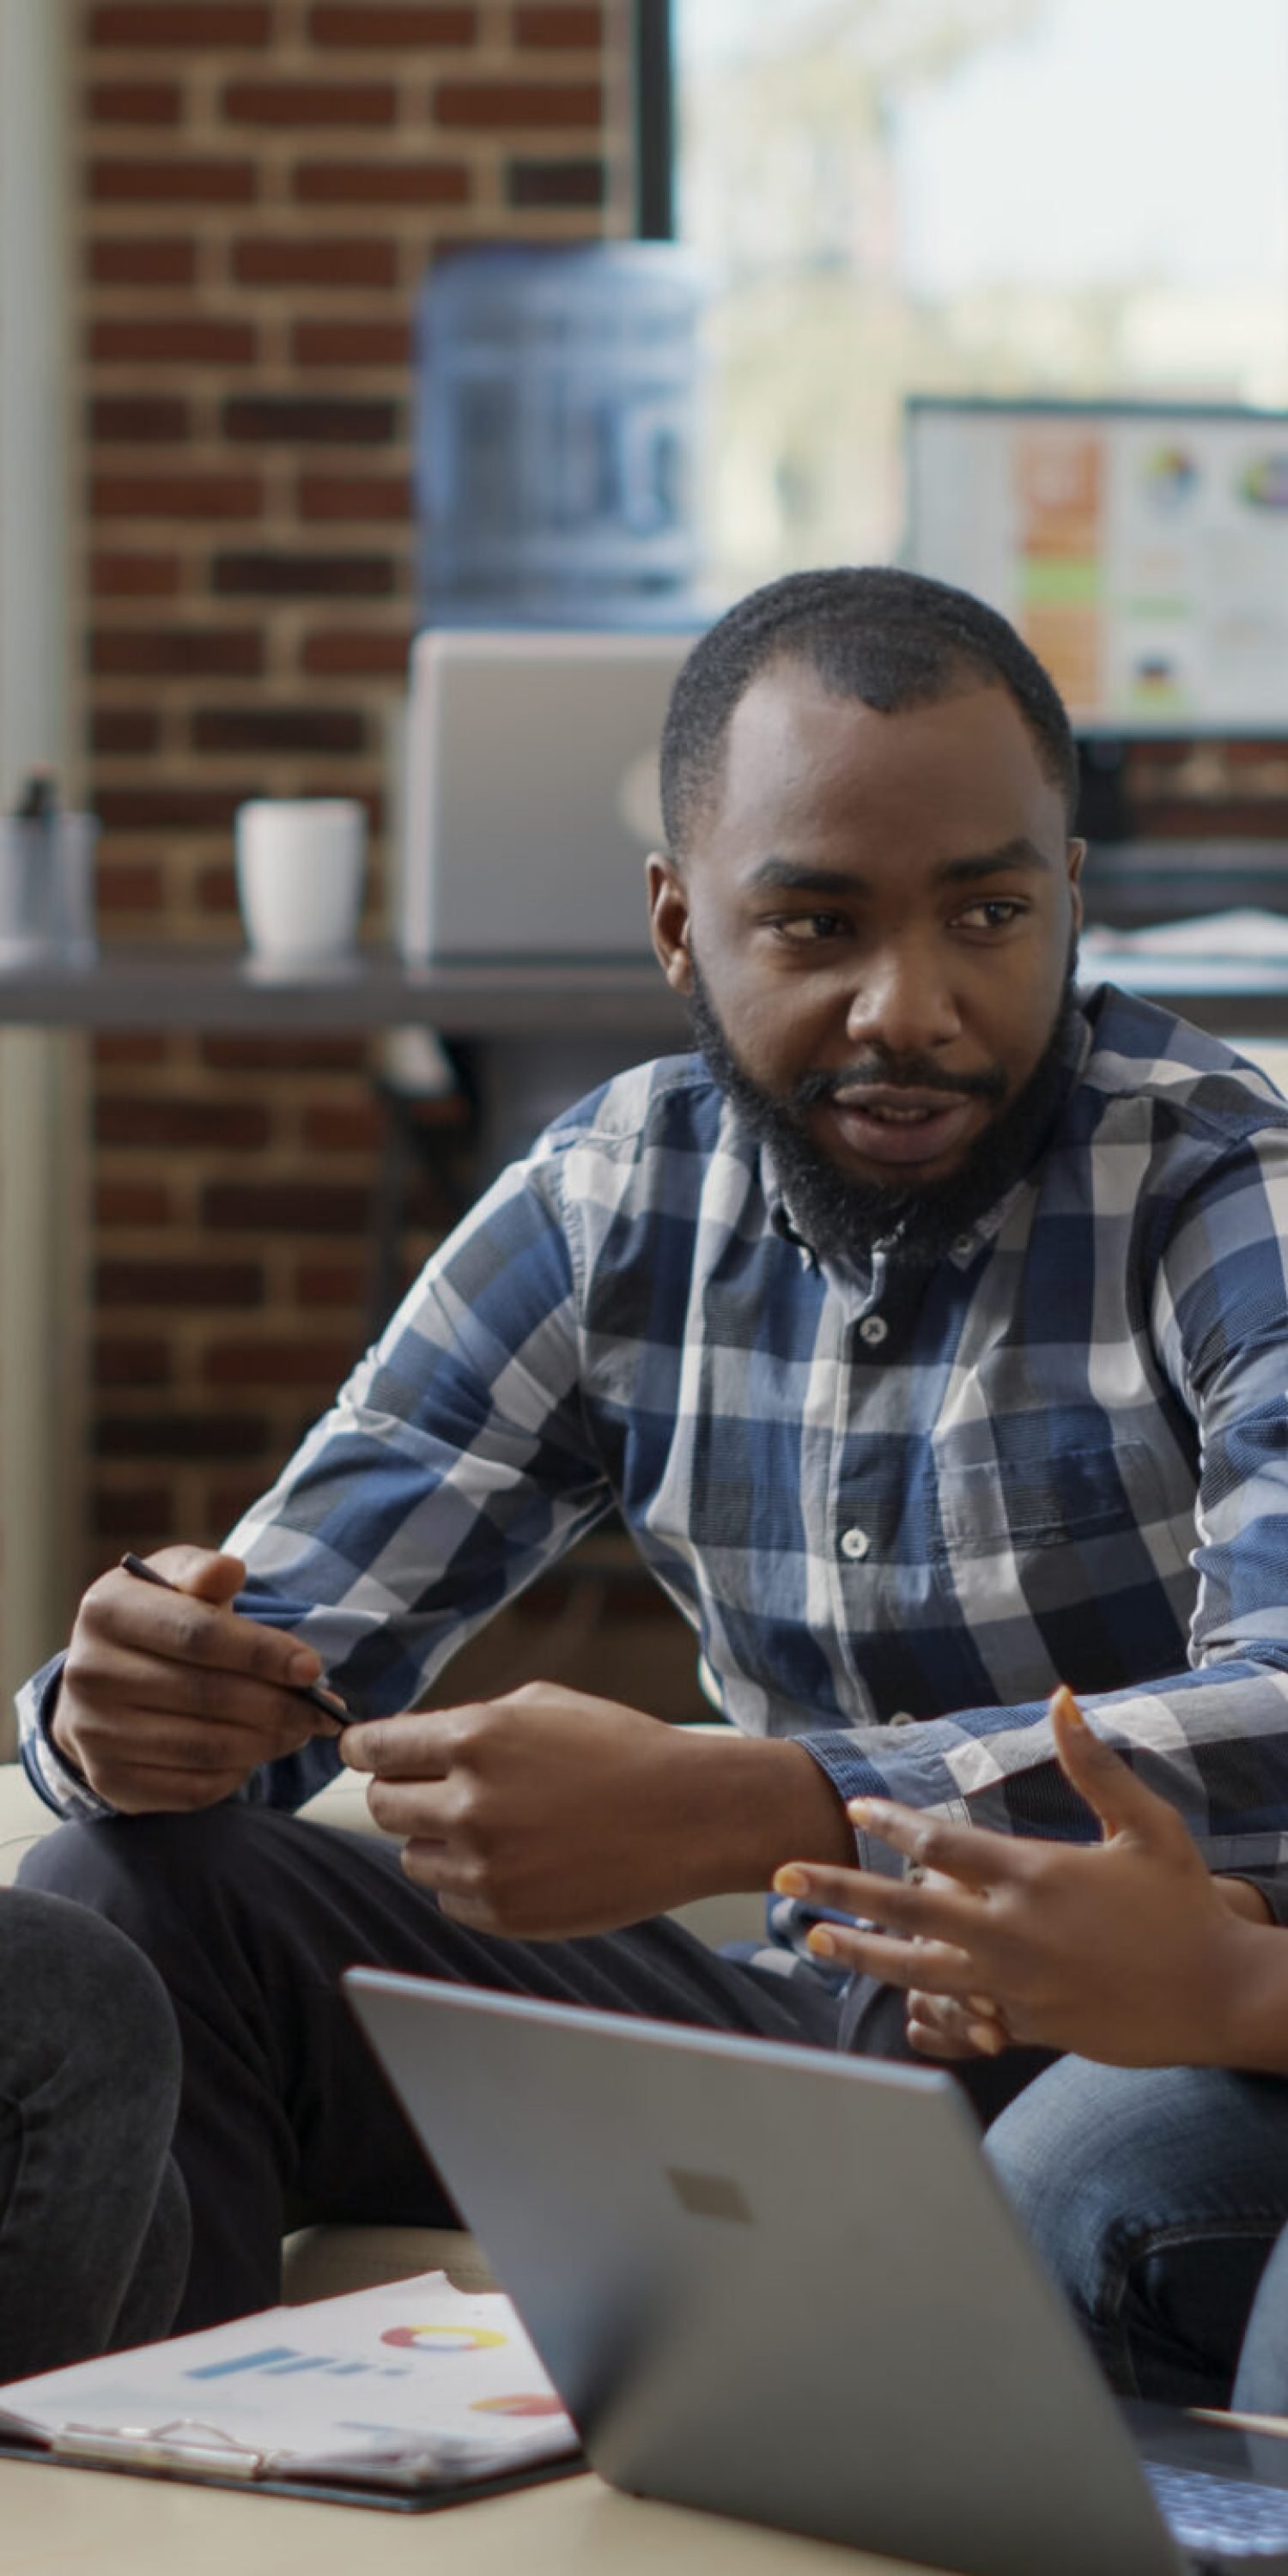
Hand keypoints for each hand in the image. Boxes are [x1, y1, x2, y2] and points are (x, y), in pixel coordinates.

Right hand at [55, 1548, 335, 1813]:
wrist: (102, 1683)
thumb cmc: (157, 1621)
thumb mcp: (174, 1580)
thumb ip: (203, 1572)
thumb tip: (230, 1571)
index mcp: (106, 1610)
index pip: (197, 1635)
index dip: (262, 1653)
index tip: (312, 1668)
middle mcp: (88, 1673)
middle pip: (206, 1696)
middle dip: (278, 1705)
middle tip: (322, 1710)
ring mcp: (94, 1733)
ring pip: (205, 1748)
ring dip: (268, 1742)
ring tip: (302, 1729)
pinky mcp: (110, 1781)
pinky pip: (192, 1788)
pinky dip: (238, 1774)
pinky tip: (259, 1752)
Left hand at [341, 1680, 851, 1940]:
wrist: (690, 1815)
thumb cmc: (621, 1749)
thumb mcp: (542, 1705)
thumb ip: (466, 1722)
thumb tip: (408, 1743)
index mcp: (475, 1738)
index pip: (374, 1748)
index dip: (363, 1748)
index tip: (364, 1752)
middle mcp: (470, 1803)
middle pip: (382, 1806)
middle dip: (402, 1792)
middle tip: (432, 1789)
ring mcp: (486, 1865)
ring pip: (412, 1857)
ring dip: (437, 1840)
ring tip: (495, 1825)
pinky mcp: (506, 1913)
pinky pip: (450, 1899)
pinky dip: (470, 1880)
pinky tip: (519, 1858)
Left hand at [773, 1687, 1271, 2068]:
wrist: (1220, 1997)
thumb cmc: (1186, 1906)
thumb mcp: (1146, 1825)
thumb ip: (1093, 1764)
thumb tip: (1061, 1696)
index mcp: (1034, 1876)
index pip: (941, 1844)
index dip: (890, 1823)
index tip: (853, 1806)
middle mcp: (1012, 1933)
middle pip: (903, 1909)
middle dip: (838, 1889)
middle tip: (783, 1876)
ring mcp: (1013, 1987)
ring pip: (915, 1970)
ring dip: (859, 1954)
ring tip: (813, 1939)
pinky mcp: (1025, 2028)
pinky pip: (957, 2016)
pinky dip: (920, 2006)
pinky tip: (890, 1997)